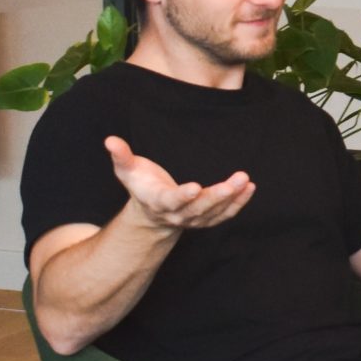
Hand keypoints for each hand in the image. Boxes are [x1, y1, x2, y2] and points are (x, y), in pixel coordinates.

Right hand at [105, 136, 254, 232]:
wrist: (152, 213)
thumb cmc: (141, 185)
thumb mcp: (128, 171)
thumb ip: (121, 156)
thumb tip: (110, 140)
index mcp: (158, 202)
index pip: (171, 201)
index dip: (183, 196)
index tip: (195, 188)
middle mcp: (177, 215)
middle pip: (198, 209)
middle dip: (216, 196)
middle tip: (233, 183)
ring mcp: (194, 219)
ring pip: (214, 213)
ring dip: (232, 198)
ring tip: (245, 181)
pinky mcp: (207, 219)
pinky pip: (225, 214)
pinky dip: (239, 203)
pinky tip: (249, 187)